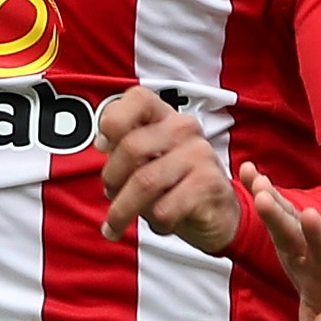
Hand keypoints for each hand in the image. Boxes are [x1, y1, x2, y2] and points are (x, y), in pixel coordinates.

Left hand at [94, 86, 238, 253]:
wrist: (219, 213)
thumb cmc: (175, 184)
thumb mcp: (147, 161)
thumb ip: (123, 146)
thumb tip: (102, 142)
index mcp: (165, 117)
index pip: (137, 98)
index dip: (112, 120)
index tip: (104, 146)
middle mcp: (184, 129)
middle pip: (131, 147)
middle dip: (112, 178)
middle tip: (111, 194)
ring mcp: (199, 155)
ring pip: (145, 182)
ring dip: (124, 209)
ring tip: (120, 221)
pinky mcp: (208, 184)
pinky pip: (165, 208)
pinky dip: (156, 223)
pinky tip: (162, 223)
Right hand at [242, 163, 320, 320]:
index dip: (318, 237)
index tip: (309, 215)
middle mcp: (315, 255)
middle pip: (297, 234)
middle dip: (280, 215)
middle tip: (261, 193)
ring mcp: (303, 242)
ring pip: (287, 217)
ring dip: (270, 196)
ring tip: (250, 173)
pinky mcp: (293, 235)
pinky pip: (278, 212)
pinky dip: (264, 192)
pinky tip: (247, 171)